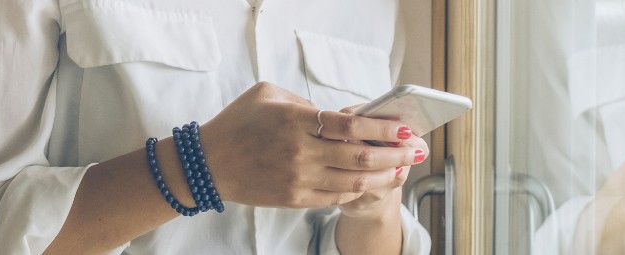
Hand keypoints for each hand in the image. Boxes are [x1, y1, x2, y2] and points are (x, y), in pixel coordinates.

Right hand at [200, 82, 425, 207]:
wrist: (207, 164)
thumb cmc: (235, 125)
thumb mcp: (265, 95)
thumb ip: (303, 102)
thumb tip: (334, 114)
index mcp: (295, 121)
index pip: (351, 124)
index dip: (383, 127)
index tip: (404, 128)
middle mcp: (300, 151)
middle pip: (361, 155)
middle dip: (396, 153)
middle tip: (416, 150)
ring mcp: (298, 178)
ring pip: (354, 180)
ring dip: (384, 175)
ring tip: (402, 169)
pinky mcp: (294, 198)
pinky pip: (336, 197)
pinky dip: (358, 190)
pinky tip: (370, 183)